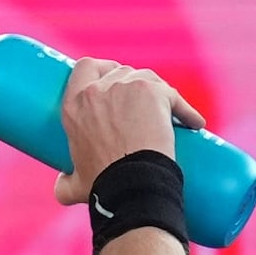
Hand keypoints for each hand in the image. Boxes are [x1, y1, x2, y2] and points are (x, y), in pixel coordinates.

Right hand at [52, 57, 205, 205]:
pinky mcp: (154, 91)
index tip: (111, 78)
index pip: (85, 67)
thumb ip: (64, 184)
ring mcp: (127, 86)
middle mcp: (98, 89)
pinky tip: (195, 124)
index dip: (101, 68)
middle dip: (132, 82)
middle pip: (120, 71)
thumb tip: (60, 187)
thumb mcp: (75, 185)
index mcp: (75, 104)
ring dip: (157, 91)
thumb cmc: (103, 185)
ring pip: (147, 77)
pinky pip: (174, 96)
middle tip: (143, 102)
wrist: (131, 183)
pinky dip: (186, 111)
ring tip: (167, 113)